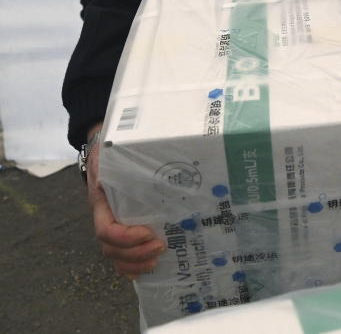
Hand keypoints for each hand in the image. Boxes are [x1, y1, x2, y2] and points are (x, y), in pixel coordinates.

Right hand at [85, 124, 164, 278]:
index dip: (126, 237)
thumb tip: (152, 151)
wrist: (103, 150)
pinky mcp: (123, 227)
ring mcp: (111, 223)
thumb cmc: (112, 152)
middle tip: (161, 246)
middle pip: (111, 248)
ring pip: (115, 255)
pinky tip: (147, 268)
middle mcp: (104, 217)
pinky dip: (131, 266)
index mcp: (101, 202)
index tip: (148, 232)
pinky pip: (120, 255)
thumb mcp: (114, 153)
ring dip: (136, 262)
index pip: (105, 230)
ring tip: (157, 259)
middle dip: (135, 253)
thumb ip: (125, 158)